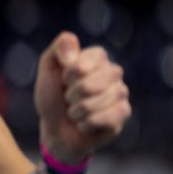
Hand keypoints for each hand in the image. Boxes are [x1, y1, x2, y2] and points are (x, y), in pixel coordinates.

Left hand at [34, 31, 129, 161]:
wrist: (56, 129)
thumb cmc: (53, 98)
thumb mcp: (48, 70)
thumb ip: (59, 48)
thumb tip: (73, 44)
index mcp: (97, 58)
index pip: (86, 61)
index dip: (70, 74)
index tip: (63, 80)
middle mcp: (113, 72)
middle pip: (91, 84)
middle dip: (71, 95)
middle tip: (68, 98)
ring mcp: (121, 92)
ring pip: (98, 102)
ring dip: (77, 111)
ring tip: (75, 112)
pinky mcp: (123, 113)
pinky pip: (107, 118)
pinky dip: (87, 124)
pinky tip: (84, 124)